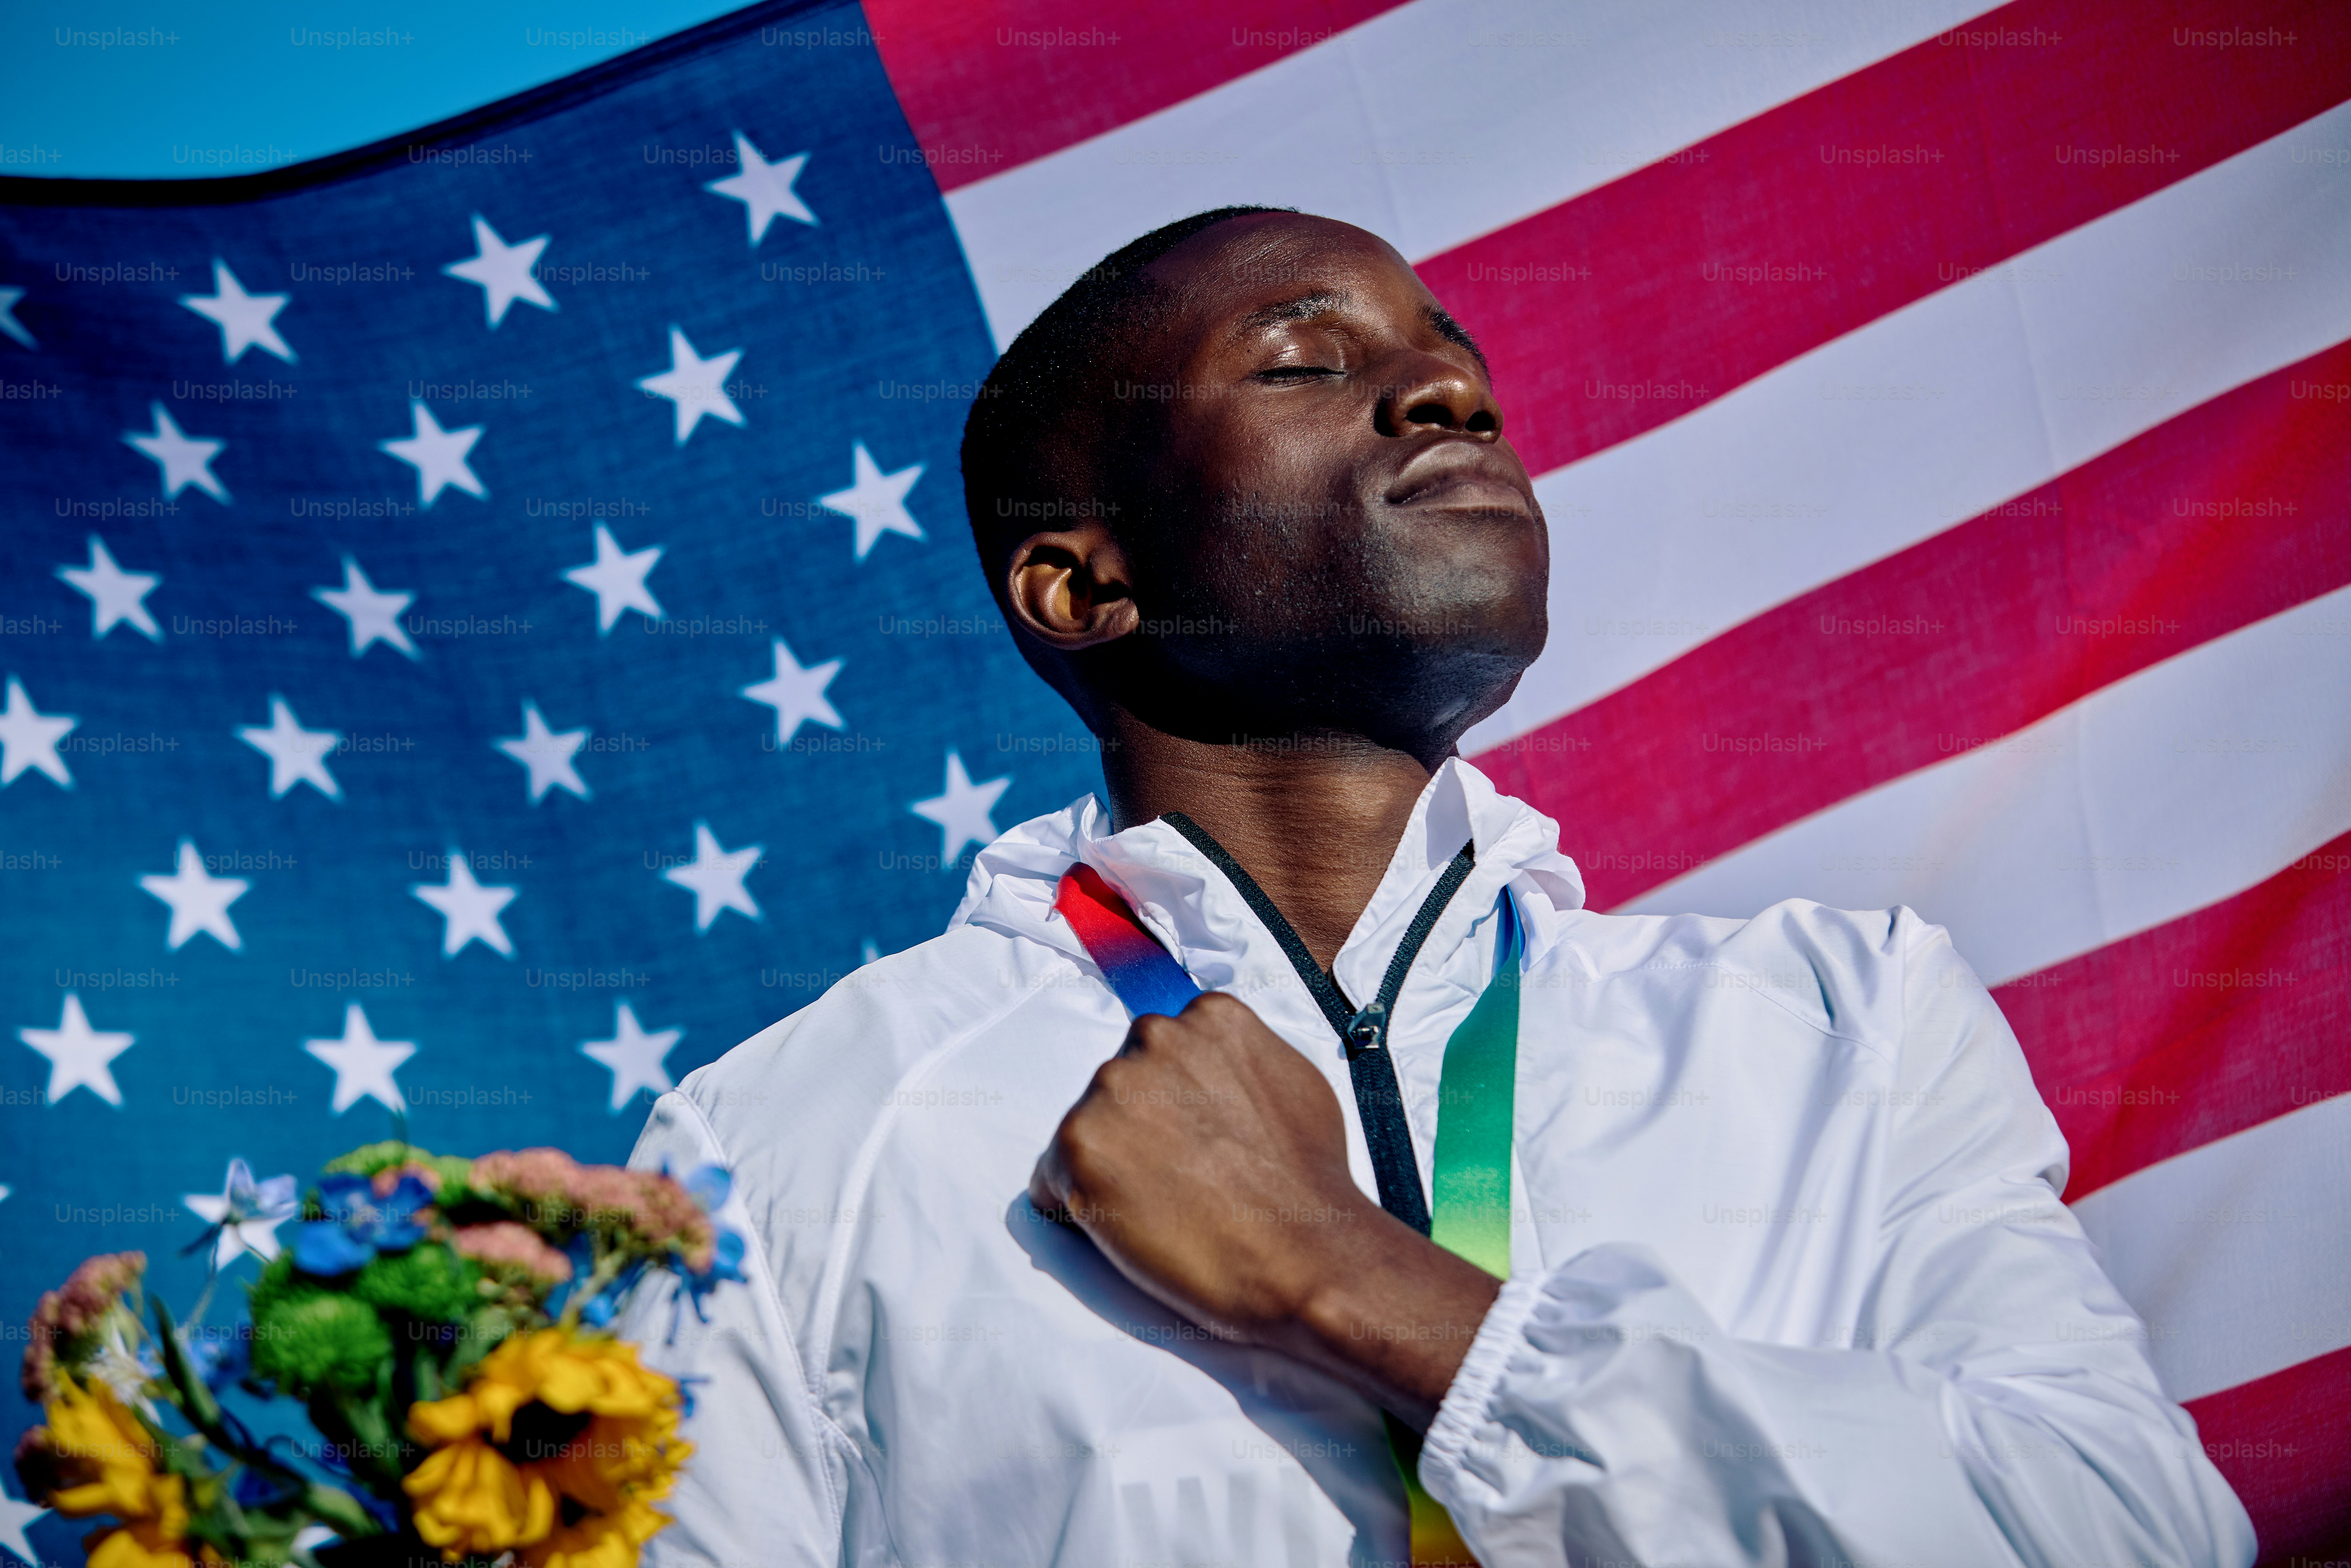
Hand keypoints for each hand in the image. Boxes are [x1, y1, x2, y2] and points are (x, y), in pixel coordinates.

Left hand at [1029, 991, 1501, 1425]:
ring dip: (1110, 1166)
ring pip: (1085, 1129)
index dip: (1172, 1104)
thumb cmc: (1307, 1184)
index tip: (1190, 1140)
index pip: (1162, 1052)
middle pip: (1120, 1085)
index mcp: (1208, 1017)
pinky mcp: (1077, 1146)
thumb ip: (1237, 1063)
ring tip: (1162, 1208)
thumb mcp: (1290, 1083)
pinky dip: (1076, 1206)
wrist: (1305, 1256)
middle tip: (1179, 1181)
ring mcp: (1111, 1089)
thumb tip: (1210, 1071)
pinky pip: (1050, 1179)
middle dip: (1139, 1130)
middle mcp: (1153, 1037)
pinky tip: (1126, 1228)